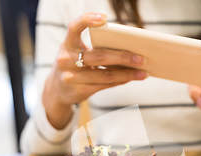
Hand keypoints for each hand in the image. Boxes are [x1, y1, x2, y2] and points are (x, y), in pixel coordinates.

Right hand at [42, 13, 147, 128]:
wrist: (57, 90)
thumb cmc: (73, 65)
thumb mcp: (76, 52)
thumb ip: (94, 48)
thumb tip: (127, 48)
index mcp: (67, 44)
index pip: (74, 27)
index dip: (87, 20)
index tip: (104, 19)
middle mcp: (67, 60)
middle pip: (100, 56)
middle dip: (123, 57)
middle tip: (141, 58)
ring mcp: (72, 77)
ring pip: (106, 74)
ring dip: (127, 74)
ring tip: (143, 72)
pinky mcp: (80, 91)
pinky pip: (105, 85)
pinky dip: (120, 81)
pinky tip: (131, 78)